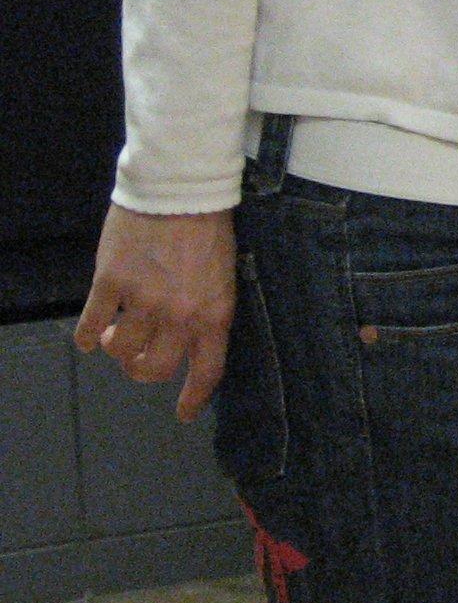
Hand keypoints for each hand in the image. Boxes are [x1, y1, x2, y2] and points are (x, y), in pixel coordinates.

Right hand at [75, 203, 238, 421]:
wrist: (181, 189)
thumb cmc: (208, 229)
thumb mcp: (223, 276)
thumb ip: (206, 310)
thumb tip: (185, 340)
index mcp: (214, 312)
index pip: (207, 369)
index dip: (193, 397)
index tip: (183, 414)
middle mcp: (179, 313)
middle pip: (155, 369)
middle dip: (144, 369)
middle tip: (138, 356)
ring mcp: (143, 299)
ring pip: (122, 351)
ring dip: (118, 348)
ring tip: (119, 330)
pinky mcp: (111, 282)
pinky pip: (92, 325)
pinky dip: (89, 336)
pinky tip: (91, 334)